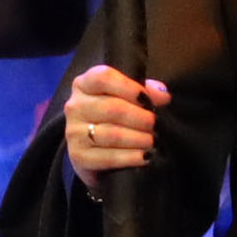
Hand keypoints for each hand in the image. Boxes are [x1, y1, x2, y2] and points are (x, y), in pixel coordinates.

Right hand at [61, 63, 162, 190]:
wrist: (93, 148)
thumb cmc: (115, 115)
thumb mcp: (128, 96)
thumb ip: (146, 91)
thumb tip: (162, 96)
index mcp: (84, 84)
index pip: (103, 78)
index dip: (129, 87)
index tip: (147, 98)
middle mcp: (75, 106)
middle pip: (112, 108)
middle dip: (142, 118)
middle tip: (155, 125)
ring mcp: (73, 132)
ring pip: (112, 134)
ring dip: (139, 139)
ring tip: (152, 141)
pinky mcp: (78, 155)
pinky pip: (108, 157)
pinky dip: (131, 157)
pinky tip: (144, 157)